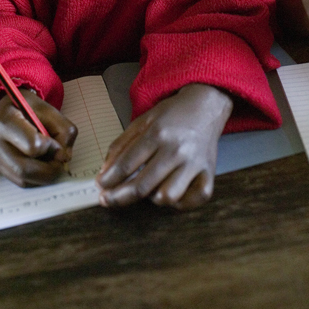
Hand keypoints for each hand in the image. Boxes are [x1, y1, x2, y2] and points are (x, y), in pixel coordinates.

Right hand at [0, 92, 76, 186]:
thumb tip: (64, 158)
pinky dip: (36, 178)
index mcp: (6, 120)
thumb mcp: (49, 110)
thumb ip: (63, 130)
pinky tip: (40, 165)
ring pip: (23, 180)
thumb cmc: (28, 108)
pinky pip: (20, 182)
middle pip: (25, 170)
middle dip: (49, 170)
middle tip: (60, 162)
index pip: (32, 145)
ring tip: (51, 162)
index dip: (51, 148)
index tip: (57, 144)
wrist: (7, 110)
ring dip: (43, 176)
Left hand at [96, 84, 232, 209]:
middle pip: (142, 185)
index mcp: (158, 133)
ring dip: (152, 197)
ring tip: (149, 187)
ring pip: (166, 197)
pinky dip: (178, 202)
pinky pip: (191, 202)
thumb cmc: (171, 116)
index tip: (99, 187)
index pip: (127, 164)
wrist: (205, 106)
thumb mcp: (142, 121)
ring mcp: (194, 164)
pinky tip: (171, 191)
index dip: (109, 180)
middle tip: (106, 200)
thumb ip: (121, 146)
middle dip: (119, 197)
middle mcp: (177, 150)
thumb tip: (104, 174)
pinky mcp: (209, 175)